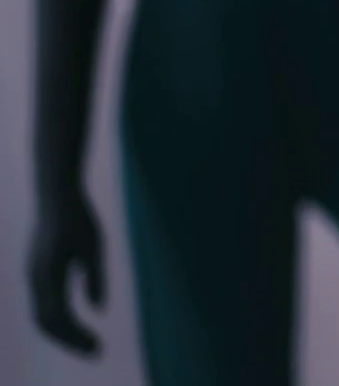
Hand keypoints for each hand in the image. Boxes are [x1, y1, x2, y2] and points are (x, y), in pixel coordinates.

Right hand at [28, 188, 104, 354]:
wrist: (56, 195)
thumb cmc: (79, 217)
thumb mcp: (94, 246)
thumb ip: (95, 277)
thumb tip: (97, 308)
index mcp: (47, 274)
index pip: (58, 318)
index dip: (76, 337)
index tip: (97, 348)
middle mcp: (35, 279)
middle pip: (46, 323)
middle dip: (70, 340)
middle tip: (97, 351)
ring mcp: (34, 276)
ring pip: (42, 316)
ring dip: (64, 332)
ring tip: (89, 342)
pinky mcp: (37, 272)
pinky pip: (44, 305)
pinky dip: (60, 320)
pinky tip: (78, 324)